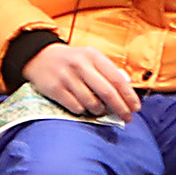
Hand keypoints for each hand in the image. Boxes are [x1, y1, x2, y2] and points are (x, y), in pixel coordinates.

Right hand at [23, 38, 144, 118]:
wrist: (39, 57)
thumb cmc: (73, 61)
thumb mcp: (91, 58)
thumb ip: (109, 72)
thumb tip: (127, 92)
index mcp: (93, 56)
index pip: (117, 79)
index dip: (129, 96)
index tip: (136, 108)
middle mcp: (80, 65)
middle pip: (107, 93)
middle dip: (120, 108)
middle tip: (127, 118)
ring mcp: (66, 77)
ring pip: (91, 102)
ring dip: (100, 111)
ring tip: (100, 110)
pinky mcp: (55, 89)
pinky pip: (76, 107)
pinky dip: (83, 111)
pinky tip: (83, 107)